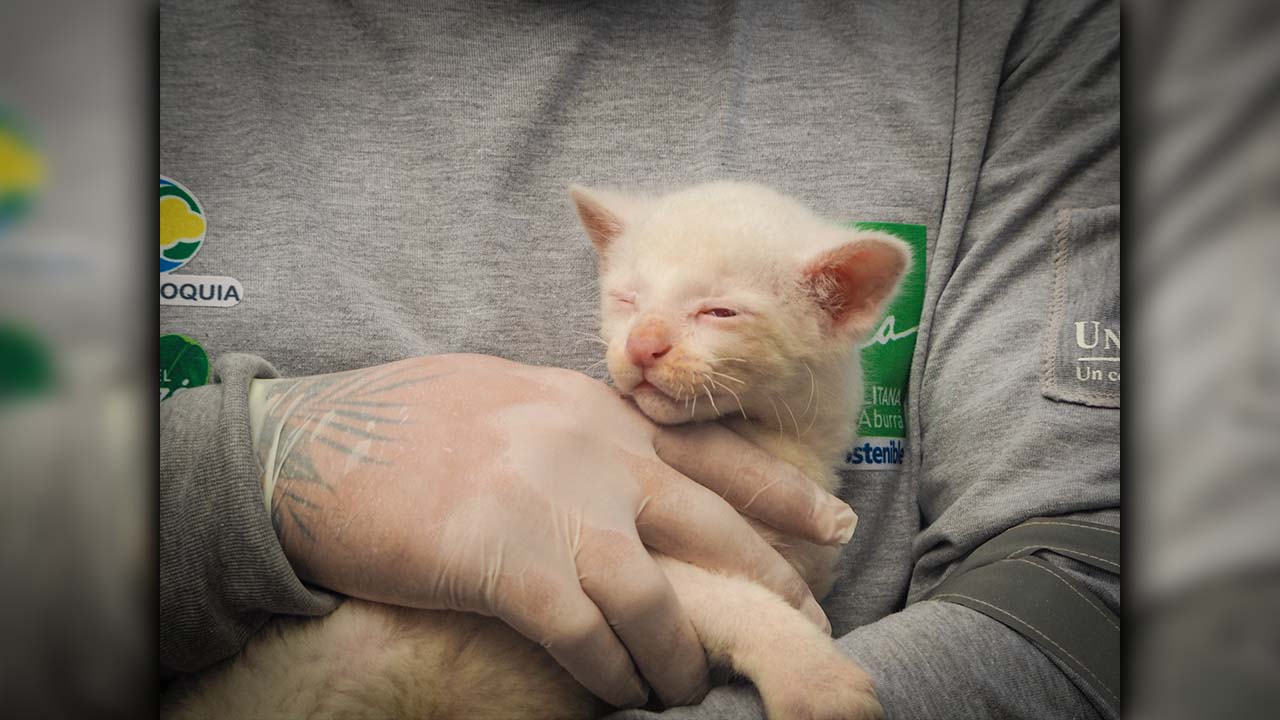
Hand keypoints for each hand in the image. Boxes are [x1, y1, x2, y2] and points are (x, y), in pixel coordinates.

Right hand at [248, 355, 856, 707]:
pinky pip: (587, 635)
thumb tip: (620, 468)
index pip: (710, 452)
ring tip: (687, 690)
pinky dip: (612, 674)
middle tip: (801, 631)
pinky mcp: (504, 559)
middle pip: (709, 527)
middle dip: (766, 586)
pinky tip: (620, 696)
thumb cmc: (399, 426)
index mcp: (591, 408)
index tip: (835, 524)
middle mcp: (589, 449)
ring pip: (657, 595)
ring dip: (680, 654)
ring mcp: (550, 502)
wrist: (308, 448)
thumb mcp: (505, 401)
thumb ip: (573, 432)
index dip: (780, 494)